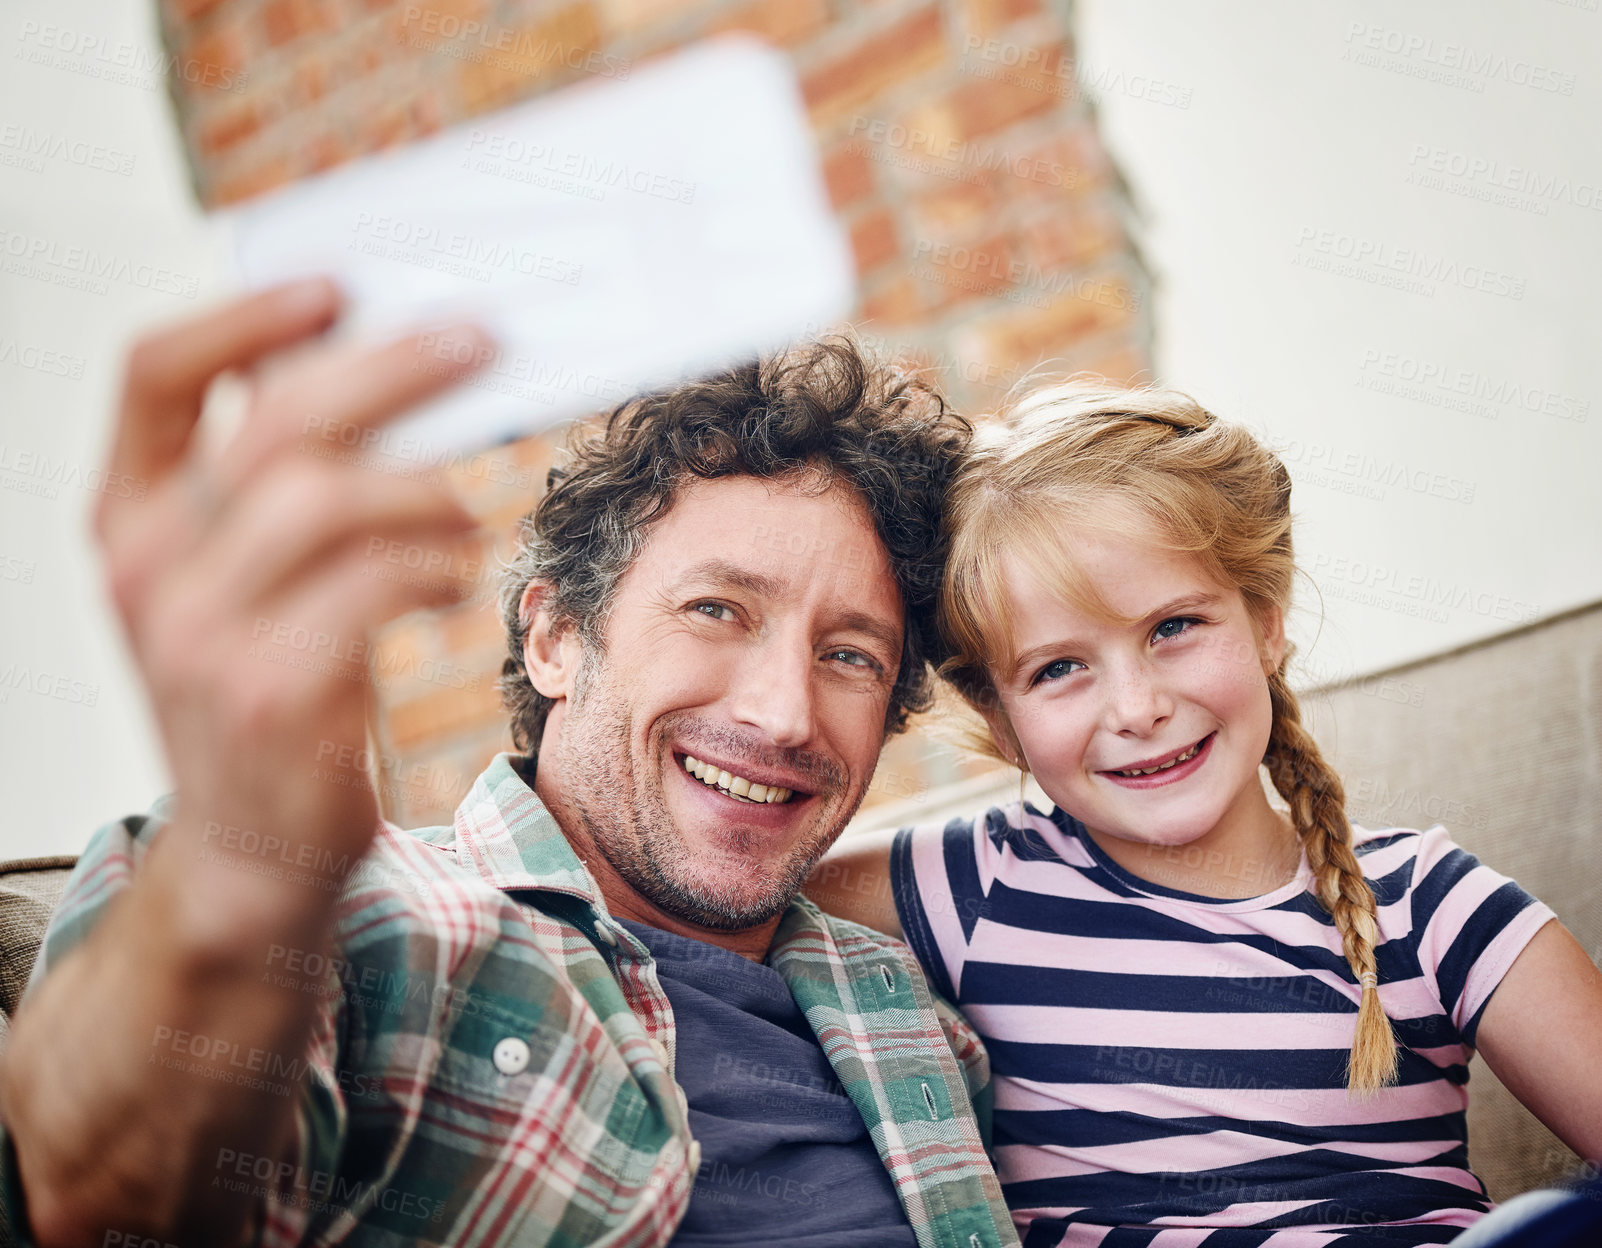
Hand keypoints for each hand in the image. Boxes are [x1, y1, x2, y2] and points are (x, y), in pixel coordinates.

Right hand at [97, 277, 492, 923]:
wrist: (249, 851)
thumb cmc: (264, 690)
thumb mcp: (235, 584)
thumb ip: (274, 492)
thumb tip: (392, 378)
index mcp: (126, 519)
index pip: (155, 373)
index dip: (246, 315)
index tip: (338, 288)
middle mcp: (147, 568)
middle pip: (274, 420)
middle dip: (391, 369)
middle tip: (478, 345)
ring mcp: (201, 633)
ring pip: (332, 497)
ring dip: (427, 487)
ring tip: (467, 512)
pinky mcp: (273, 692)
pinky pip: (375, 583)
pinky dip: (434, 563)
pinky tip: (453, 578)